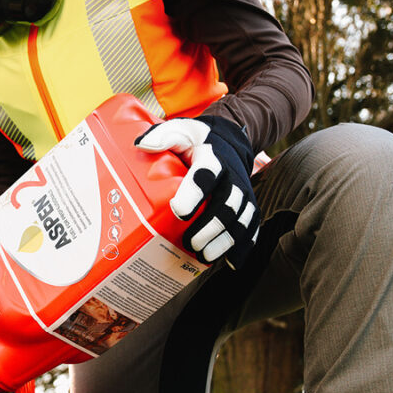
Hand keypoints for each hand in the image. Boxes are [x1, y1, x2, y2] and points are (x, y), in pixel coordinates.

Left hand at [135, 115, 259, 268]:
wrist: (229, 142)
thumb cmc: (196, 141)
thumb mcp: (180, 130)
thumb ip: (162, 136)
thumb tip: (140, 145)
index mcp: (213, 157)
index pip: (206, 174)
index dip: (194, 193)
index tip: (179, 211)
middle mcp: (233, 177)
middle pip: (227, 205)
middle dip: (209, 227)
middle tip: (190, 243)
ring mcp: (244, 194)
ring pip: (241, 221)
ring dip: (224, 241)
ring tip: (204, 256)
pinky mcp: (249, 207)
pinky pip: (252, 229)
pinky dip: (243, 246)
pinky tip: (231, 262)